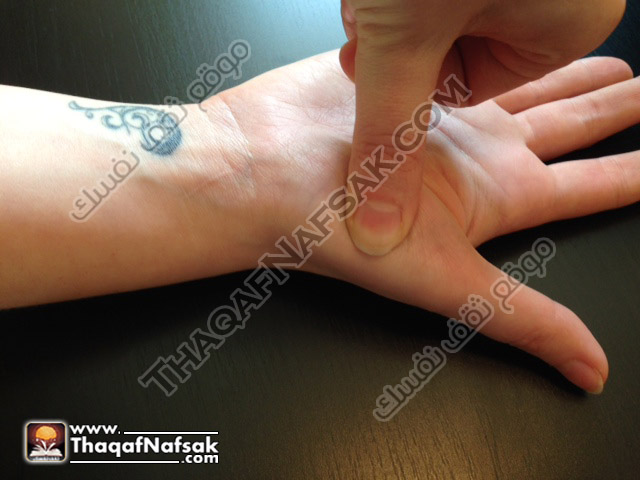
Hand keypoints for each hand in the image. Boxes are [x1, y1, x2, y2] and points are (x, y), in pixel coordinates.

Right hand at [217, 51, 639, 392]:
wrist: (256, 169)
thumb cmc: (332, 226)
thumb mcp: (440, 279)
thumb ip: (522, 319)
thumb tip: (590, 372)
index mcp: (491, 198)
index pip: (584, 187)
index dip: (632, 176)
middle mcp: (471, 153)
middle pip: (564, 127)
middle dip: (611, 110)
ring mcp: (441, 107)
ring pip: (524, 83)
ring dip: (567, 72)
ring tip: (614, 58)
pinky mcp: (407, 72)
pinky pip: (469, 49)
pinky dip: (498, 37)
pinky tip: (516, 25)